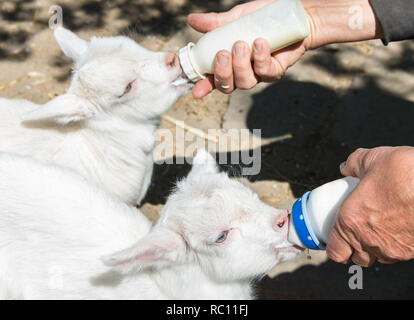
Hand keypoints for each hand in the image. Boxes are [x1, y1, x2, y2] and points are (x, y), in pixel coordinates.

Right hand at [187, 0, 381, 98]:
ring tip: (241, 44)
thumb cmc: (262, 18)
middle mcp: (241, 72)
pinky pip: (265, 71)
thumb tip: (191, 20)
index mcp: (228, 63)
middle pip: (227, 85)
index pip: (212, 80)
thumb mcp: (236, 18)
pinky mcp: (275, 72)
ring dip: (240, 65)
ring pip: (245, 82)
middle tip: (223, 53)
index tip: (197, 91)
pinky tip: (260, 43)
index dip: (204, 87)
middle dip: (222, 72)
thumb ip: (216, 23)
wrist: (292, 15)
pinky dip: (260, 58)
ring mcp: (258, 74)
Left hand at [326, 146, 413, 266]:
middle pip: (357, 258)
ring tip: (380, 228)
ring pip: (379, 258)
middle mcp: (370, 239)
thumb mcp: (373, 159)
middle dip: (355, 248)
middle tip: (358, 231)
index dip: (334, 247)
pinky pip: (400, 255)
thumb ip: (354, 164)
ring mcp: (394, 248)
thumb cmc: (408, 175)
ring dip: (376, 247)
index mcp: (352, 219)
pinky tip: (400, 228)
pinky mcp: (413, 250)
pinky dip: (397, 245)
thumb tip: (347, 166)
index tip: (336, 239)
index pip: (335, 251)